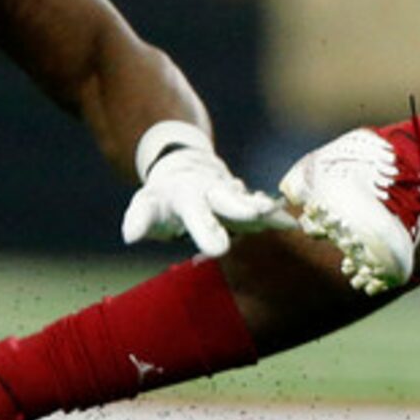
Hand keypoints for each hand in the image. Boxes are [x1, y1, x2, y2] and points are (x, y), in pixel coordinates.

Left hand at [121, 127, 290, 256]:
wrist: (186, 169)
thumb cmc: (162, 197)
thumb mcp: (145, 204)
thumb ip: (139, 219)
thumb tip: (130, 236)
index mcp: (187, 194)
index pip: (196, 213)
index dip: (207, 230)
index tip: (220, 250)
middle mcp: (213, 192)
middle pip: (229, 199)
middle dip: (243, 207)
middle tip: (258, 214)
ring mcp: (231, 195)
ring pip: (250, 201)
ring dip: (265, 210)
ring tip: (282, 218)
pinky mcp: (245, 203)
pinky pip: (261, 209)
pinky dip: (275, 216)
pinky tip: (290, 225)